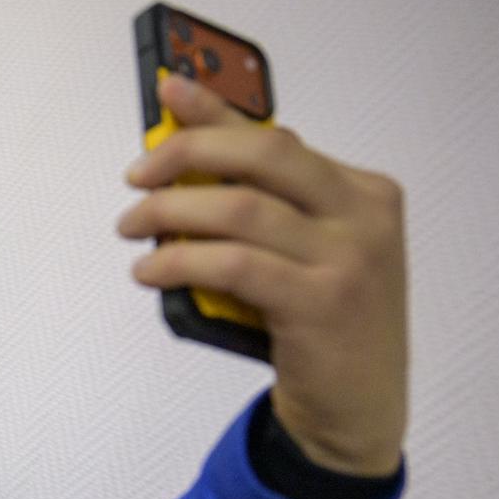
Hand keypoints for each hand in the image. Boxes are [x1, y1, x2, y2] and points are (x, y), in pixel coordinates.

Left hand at [120, 71, 407, 475]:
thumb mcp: (302, 253)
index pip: (278, 138)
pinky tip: (150, 270)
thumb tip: (185, 164)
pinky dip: (180, 261)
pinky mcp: (322, 303)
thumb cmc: (318, 323)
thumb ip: (262, 207)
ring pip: (239, 209)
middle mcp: (364, 214)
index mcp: (363, 191)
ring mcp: (350, 257)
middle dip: (187, 154)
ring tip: (133, 228)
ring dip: (170, 213)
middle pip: (262, 155)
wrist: (356, 407)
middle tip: (138, 178)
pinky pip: (234, 264)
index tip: (169, 92)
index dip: (217, 113)